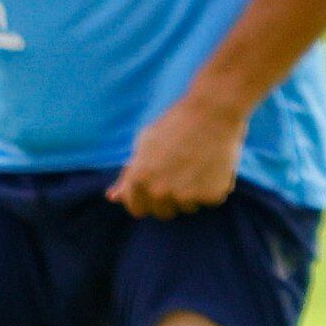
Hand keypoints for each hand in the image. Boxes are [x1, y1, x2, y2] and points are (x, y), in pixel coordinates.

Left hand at [109, 93, 249, 217]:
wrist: (213, 112)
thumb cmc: (176, 124)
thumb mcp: (144, 145)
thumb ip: (128, 175)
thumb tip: (112, 198)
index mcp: (139, 180)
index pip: (137, 209)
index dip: (146, 198)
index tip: (156, 187)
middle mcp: (160, 192)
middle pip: (163, 213)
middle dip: (169, 198)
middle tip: (179, 173)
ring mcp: (186, 196)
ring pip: (187, 208)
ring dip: (192, 194)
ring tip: (197, 165)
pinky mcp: (212, 196)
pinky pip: (210, 200)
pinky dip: (212, 187)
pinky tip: (213, 165)